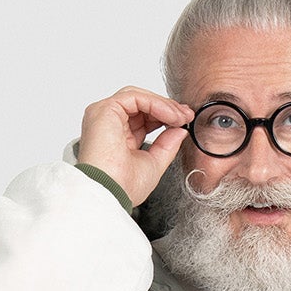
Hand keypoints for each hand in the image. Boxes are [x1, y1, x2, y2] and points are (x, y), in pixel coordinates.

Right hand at [76, 87, 193, 207]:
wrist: (110, 193)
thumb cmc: (123, 187)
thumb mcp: (154, 163)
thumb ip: (167, 145)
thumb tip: (180, 130)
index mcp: (118, 137)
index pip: (143, 117)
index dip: (165, 116)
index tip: (184, 121)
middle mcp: (109, 123)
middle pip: (141, 104)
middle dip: (167, 108)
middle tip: (186, 116)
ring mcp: (104, 115)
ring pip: (138, 97)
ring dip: (163, 105)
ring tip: (180, 117)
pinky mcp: (104, 109)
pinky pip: (135, 97)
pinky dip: (155, 103)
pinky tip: (170, 116)